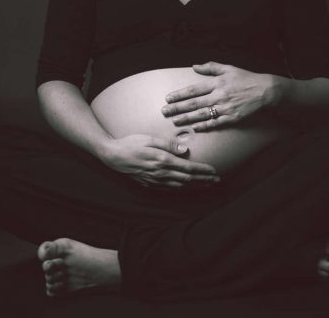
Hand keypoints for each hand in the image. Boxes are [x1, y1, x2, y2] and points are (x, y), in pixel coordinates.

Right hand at [98, 134, 220, 187]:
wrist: (112, 156)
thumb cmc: (131, 143)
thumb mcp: (150, 139)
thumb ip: (168, 144)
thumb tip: (185, 150)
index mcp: (162, 161)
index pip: (188, 168)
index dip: (203, 171)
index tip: (214, 171)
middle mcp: (160, 173)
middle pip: (187, 179)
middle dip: (204, 180)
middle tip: (217, 180)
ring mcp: (154, 180)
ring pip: (179, 186)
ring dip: (195, 186)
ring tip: (206, 184)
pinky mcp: (148, 183)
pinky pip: (168, 189)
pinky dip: (181, 189)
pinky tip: (186, 188)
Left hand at [160, 62, 291, 131]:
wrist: (265, 91)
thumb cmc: (247, 79)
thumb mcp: (229, 68)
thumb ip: (211, 67)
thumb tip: (194, 66)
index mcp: (217, 83)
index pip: (193, 89)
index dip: (179, 94)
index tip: (168, 98)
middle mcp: (219, 96)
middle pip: (194, 103)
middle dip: (177, 108)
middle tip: (164, 112)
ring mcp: (225, 108)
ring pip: (202, 114)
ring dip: (187, 118)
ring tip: (175, 121)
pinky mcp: (232, 117)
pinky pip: (215, 123)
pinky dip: (204, 126)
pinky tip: (195, 128)